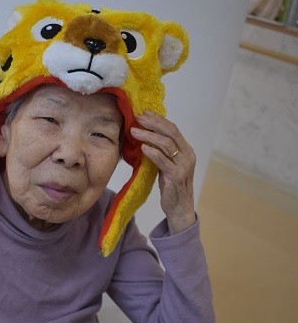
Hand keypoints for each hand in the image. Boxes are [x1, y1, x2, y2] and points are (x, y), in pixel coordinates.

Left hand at [130, 112, 195, 233]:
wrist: (180, 209)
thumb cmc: (172, 186)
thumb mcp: (167, 165)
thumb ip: (162, 152)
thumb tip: (146, 135)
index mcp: (186, 150)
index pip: (173, 129)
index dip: (158, 120)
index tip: (144, 113)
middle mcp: (187, 156)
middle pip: (171, 133)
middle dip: (153, 124)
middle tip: (138, 118)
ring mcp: (183, 166)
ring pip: (167, 145)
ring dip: (149, 136)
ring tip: (134, 132)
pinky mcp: (176, 177)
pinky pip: (163, 161)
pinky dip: (152, 153)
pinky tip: (142, 148)